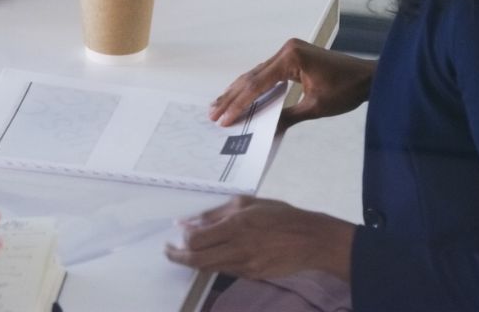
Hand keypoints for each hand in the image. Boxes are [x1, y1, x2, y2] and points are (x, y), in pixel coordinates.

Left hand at [164, 196, 353, 281]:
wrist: (309, 239)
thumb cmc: (279, 215)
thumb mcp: (246, 203)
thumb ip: (215, 213)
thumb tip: (188, 222)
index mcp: (236, 226)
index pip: (196, 241)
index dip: (180, 242)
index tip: (174, 237)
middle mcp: (239, 248)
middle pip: (197, 261)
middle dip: (178, 257)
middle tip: (169, 251)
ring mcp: (246, 266)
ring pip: (210, 268)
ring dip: (196, 260)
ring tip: (190, 251)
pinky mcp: (252, 275)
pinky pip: (226, 270)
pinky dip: (215, 262)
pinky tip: (216, 253)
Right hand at [209, 39, 376, 127]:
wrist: (369, 76)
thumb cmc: (347, 90)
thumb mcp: (316, 107)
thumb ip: (288, 116)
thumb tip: (265, 132)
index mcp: (290, 58)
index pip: (257, 84)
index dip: (239, 103)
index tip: (224, 119)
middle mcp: (286, 50)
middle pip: (252, 76)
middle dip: (232, 96)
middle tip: (213, 113)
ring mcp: (288, 51)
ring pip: (257, 73)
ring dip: (239, 91)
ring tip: (219, 106)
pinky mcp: (292, 56)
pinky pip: (267, 72)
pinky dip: (254, 86)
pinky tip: (241, 95)